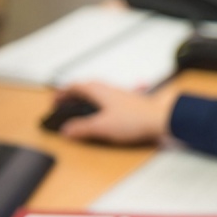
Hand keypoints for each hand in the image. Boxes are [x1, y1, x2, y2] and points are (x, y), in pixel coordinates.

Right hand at [54, 82, 179, 144]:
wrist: (161, 120)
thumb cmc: (135, 119)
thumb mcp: (102, 127)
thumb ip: (82, 128)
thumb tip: (67, 130)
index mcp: (100, 91)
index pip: (75, 86)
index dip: (62, 93)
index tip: (55, 101)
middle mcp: (110, 89)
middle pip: (87, 87)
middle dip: (74, 94)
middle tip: (66, 103)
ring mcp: (122, 95)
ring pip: (100, 91)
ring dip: (88, 97)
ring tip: (82, 107)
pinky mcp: (131, 103)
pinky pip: (111, 99)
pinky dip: (102, 103)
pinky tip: (107, 110)